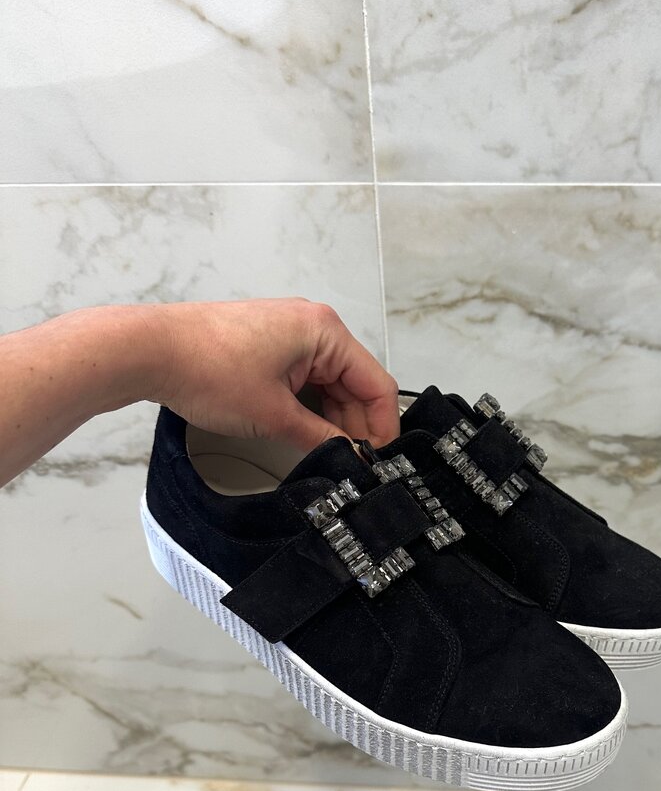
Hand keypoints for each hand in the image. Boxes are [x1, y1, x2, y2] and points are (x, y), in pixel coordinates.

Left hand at [146, 298, 399, 448]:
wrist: (149, 351)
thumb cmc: (208, 370)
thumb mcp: (275, 415)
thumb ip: (321, 438)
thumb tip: (350, 457)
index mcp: (325, 331)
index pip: (376, 384)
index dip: (381, 427)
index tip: (376, 460)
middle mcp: (313, 324)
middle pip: (354, 383)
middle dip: (354, 424)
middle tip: (350, 465)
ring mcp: (289, 331)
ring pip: (328, 383)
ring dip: (330, 417)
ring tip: (324, 453)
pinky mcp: (268, 342)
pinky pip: (304, 377)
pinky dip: (307, 405)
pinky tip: (302, 432)